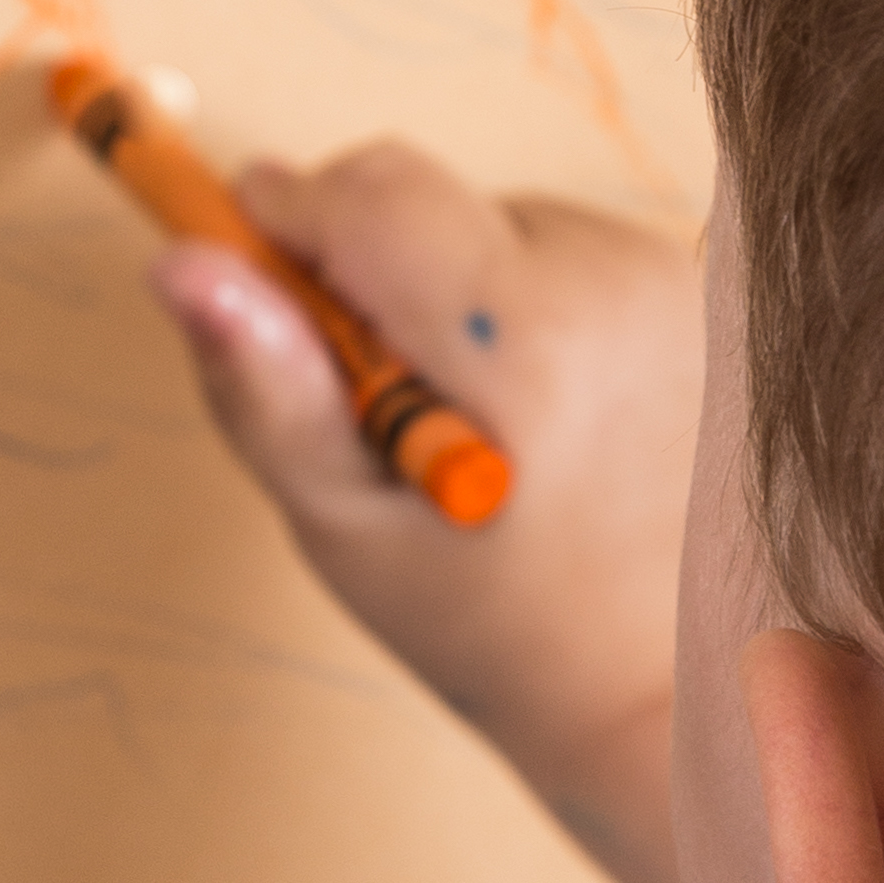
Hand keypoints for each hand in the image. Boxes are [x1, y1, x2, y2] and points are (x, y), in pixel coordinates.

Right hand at [154, 143, 701, 882]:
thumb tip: (182, 262)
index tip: (257, 262)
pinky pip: (570, 252)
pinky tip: (552, 414)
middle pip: (432, 199)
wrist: (665, 687)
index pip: (373, 194)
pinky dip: (534, 309)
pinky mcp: (701, 290)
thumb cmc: (495, 627)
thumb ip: (262, 384)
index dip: (293, 216)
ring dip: (459, 296)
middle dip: (373, 266)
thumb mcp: (348, 525)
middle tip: (381, 395)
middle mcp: (613, 285)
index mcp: (522, 342)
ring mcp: (672, 281)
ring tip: (486, 426)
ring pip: (498, 224)